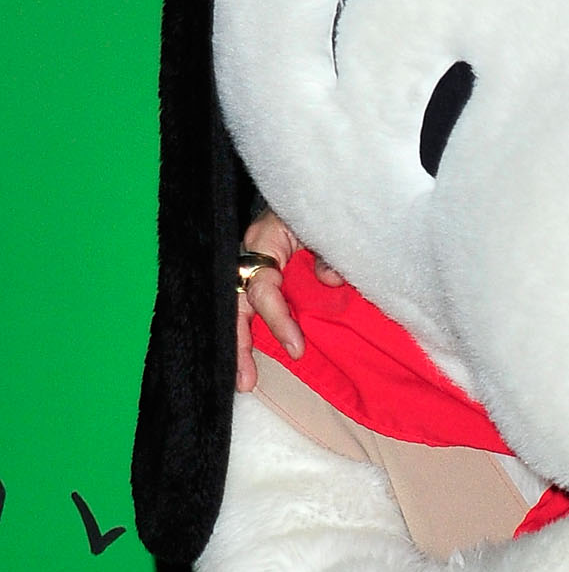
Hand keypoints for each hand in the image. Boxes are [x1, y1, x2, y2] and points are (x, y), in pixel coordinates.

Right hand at [235, 215, 342, 388]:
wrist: (316, 189)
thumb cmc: (319, 203)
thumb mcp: (325, 222)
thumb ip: (329, 251)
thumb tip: (330, 280)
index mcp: (264, 240)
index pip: (263, 288)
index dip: (277, 320)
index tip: (297, 348)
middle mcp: (252, 255)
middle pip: (236, 304)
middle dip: (239, 344)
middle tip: (246, 381)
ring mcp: (253, 265)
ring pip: (238, 308)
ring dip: (239, 344)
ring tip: (244, 381)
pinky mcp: (262, 274)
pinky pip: (252, 306)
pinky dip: (249, 331)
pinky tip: (249, 359)